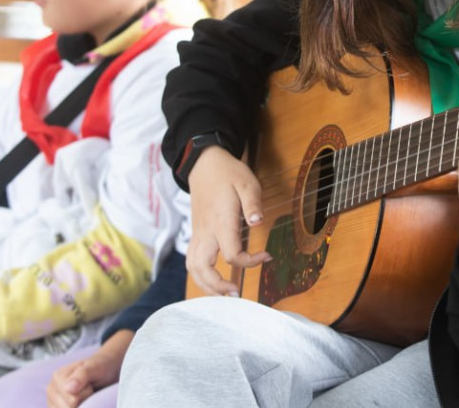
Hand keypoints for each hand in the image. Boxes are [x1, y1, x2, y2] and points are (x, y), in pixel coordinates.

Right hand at [46, 330, 131, 407]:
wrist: (103, 371)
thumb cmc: (98, 368)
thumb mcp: (94, 367)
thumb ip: (82, 375)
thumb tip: (69, 389)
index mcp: (57, 376)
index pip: (73, 399)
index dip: (86, 393)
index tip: (89, 383)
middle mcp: (51, 389)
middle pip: (70, 407)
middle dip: (83, 400)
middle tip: (87, 389)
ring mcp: (52, 400)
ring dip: (81, 405)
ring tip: (84, 394)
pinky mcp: (56, 407)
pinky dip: (78, 407)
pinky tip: (80, 401)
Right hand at [186, 146, 270, 295]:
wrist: (204, 164)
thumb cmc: (228, 173)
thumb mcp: (247, 182)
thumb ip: (252, 204)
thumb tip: (257, 223)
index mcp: (220, 221)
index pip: (231, 255)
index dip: (250, 262)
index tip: (267, 255)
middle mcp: (206, 232)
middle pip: (203, 269)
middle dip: (218, 287)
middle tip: (237, 294)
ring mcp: (198, 234)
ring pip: (193, 268)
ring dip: (205, 285)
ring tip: (224, 294)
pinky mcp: (196, 234)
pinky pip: (191, 261)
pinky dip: (199, 276)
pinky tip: (212, 281)